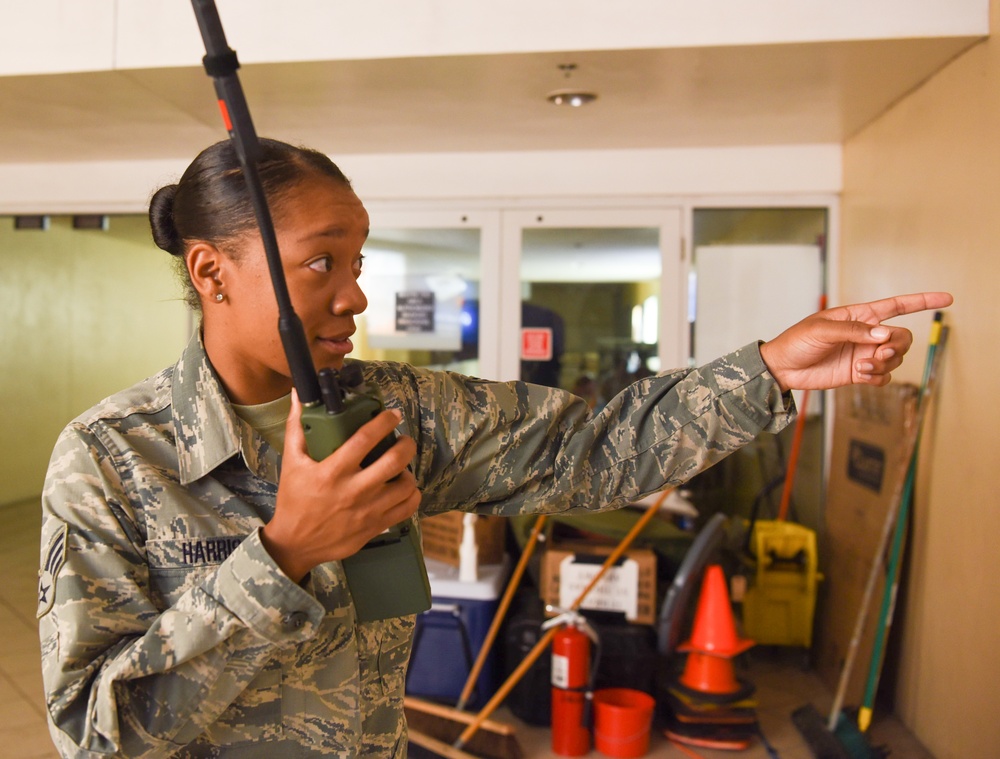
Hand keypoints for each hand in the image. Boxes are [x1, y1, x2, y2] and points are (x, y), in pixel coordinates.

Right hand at [261, 391, 420, 581]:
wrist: (295, 544)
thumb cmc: (294, 500)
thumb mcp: (291, 462)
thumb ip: (297, 427)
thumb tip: (298, 395)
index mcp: (332, 472)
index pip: (365, 440)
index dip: (384, 423)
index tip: (393, 415)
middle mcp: (353, 491)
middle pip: (394, 461)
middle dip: (406, 444)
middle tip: (403, 439)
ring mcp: (368, 511)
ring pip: (406, 486)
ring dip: (408, 471)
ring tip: (400, 466)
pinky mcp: (375, 527)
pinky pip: (407, 508)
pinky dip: (411, 495)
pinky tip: (403, 488)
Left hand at [759, 292, 952, 391]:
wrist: (783, 368)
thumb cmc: (797, 341)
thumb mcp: (822, 330)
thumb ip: (854, 331)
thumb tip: (883, 334)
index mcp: (859, 316)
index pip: (897, 306)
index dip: (922, 301)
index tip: (946, 299)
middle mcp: (866, 334)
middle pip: (902, 337)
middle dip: (898, 345)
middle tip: (880, 352)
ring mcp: (864, 354)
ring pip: (895, 358)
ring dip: (886, 363)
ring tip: (863, 366)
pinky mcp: (859, 373)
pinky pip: (883, 375)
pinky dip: (879, 377)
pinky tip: (862, 376)